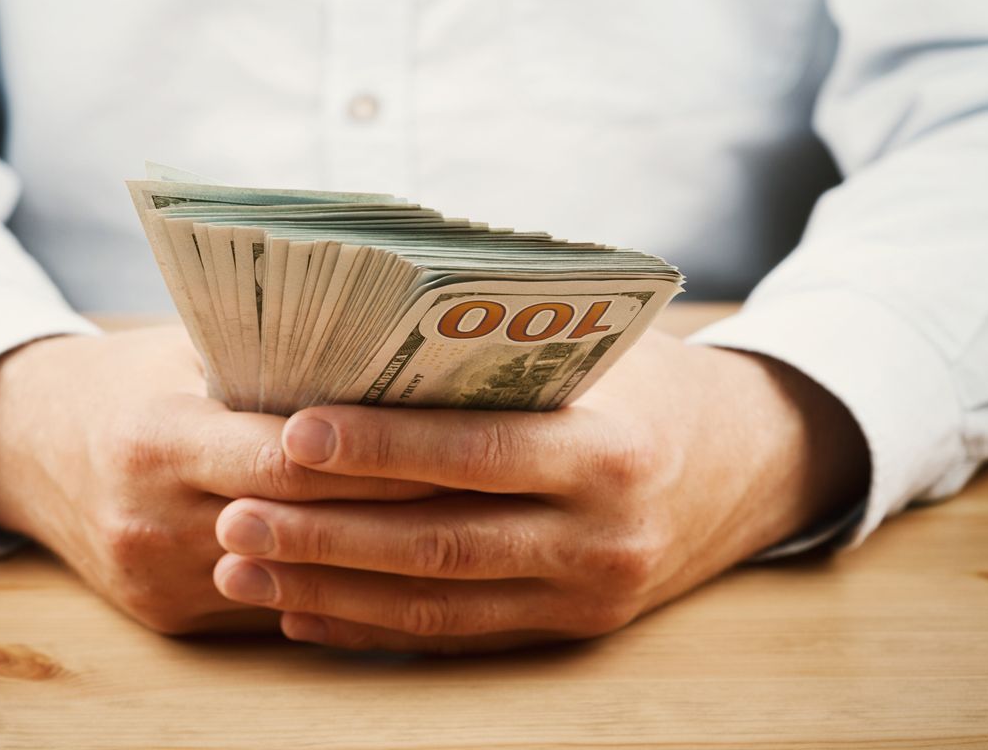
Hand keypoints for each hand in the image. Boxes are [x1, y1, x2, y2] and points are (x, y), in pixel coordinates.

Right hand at [0, 325, 436, 634]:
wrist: (29, 447)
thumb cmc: (131, 381)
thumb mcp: (186, 351)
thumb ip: (270, 364)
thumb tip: (384, 366)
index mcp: (157, 437)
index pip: (289, 458)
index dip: (374, 459)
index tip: (451, 448)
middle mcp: (150, 517)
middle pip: (301, 526)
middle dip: (394, 513)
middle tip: (481, 501)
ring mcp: (155, 579)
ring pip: (293, 583)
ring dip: (372, 564)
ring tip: (452, 537)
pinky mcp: (165, 616)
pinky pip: (268, 611)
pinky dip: (327, 591)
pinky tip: (388, 574)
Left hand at [211, 330, 868, 652]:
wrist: (755, 465)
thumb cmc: (652, 385)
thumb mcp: (596, 354)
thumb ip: (495, 359)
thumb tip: (356, 347)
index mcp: (607, 451)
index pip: (472, 453)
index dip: (378, 449)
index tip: (288, 436)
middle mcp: (599, 536)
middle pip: (438, 543)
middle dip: (324, 535)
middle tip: (232, 519)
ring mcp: (586, 596)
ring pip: (436, 604)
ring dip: (329, 592)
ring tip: (241, 571)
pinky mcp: (570, 631)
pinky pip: (456, 640)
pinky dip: (372, 630)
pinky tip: (303, 613)